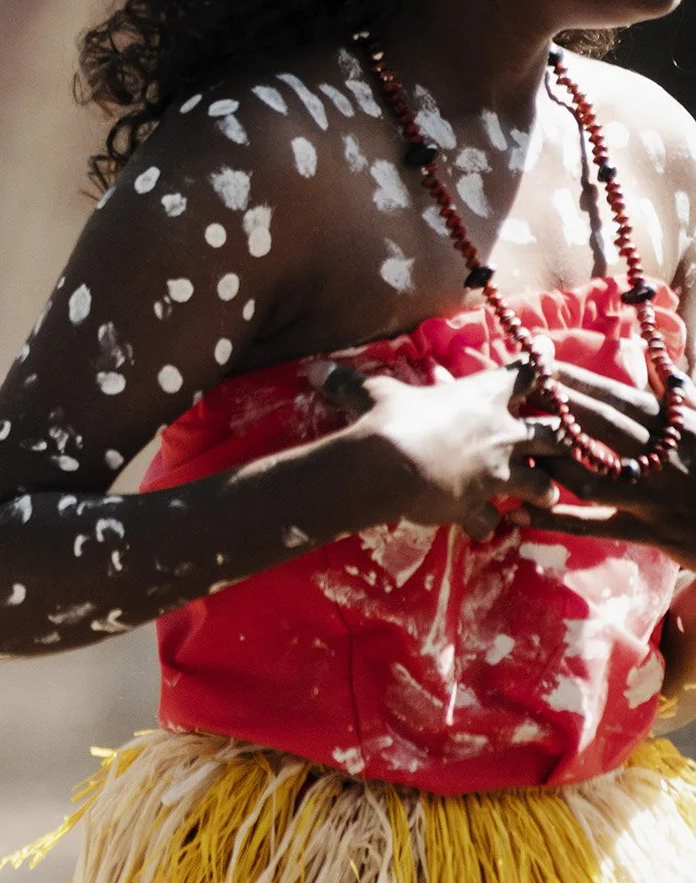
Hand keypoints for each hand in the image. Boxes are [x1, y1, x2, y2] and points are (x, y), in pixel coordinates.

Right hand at [323, 361, 557, 539]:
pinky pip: (492, 519)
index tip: (551, 354)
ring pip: (539, 483)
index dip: (541, 364)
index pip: (527, 373)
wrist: (390, 468)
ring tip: (545, 494)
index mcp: (483, 396)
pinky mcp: (478, 505)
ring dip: (542, 489)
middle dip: (566, 438)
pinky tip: (487, 528)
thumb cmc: (388, 420)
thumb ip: (348, 381)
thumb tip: (313, 367)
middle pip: (556, 434)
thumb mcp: (370, 394)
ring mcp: (496, 474)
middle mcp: (501, 434)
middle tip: (570, 440)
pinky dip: (489, 523)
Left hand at [514, 360, 695, 562]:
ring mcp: (652, 495)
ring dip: (550, 463)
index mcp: (675, 427)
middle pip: (600, 428)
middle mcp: (661, 457)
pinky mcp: (647, 530)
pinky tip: (517, 513)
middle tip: (510, 397)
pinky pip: (593, 526)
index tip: (539, 366)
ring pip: (592, 477)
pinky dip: (555, 520)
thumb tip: (648, 354)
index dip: (576, 382)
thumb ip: (674, 392)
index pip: (618, 398)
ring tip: (510, 452)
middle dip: (554, 409)